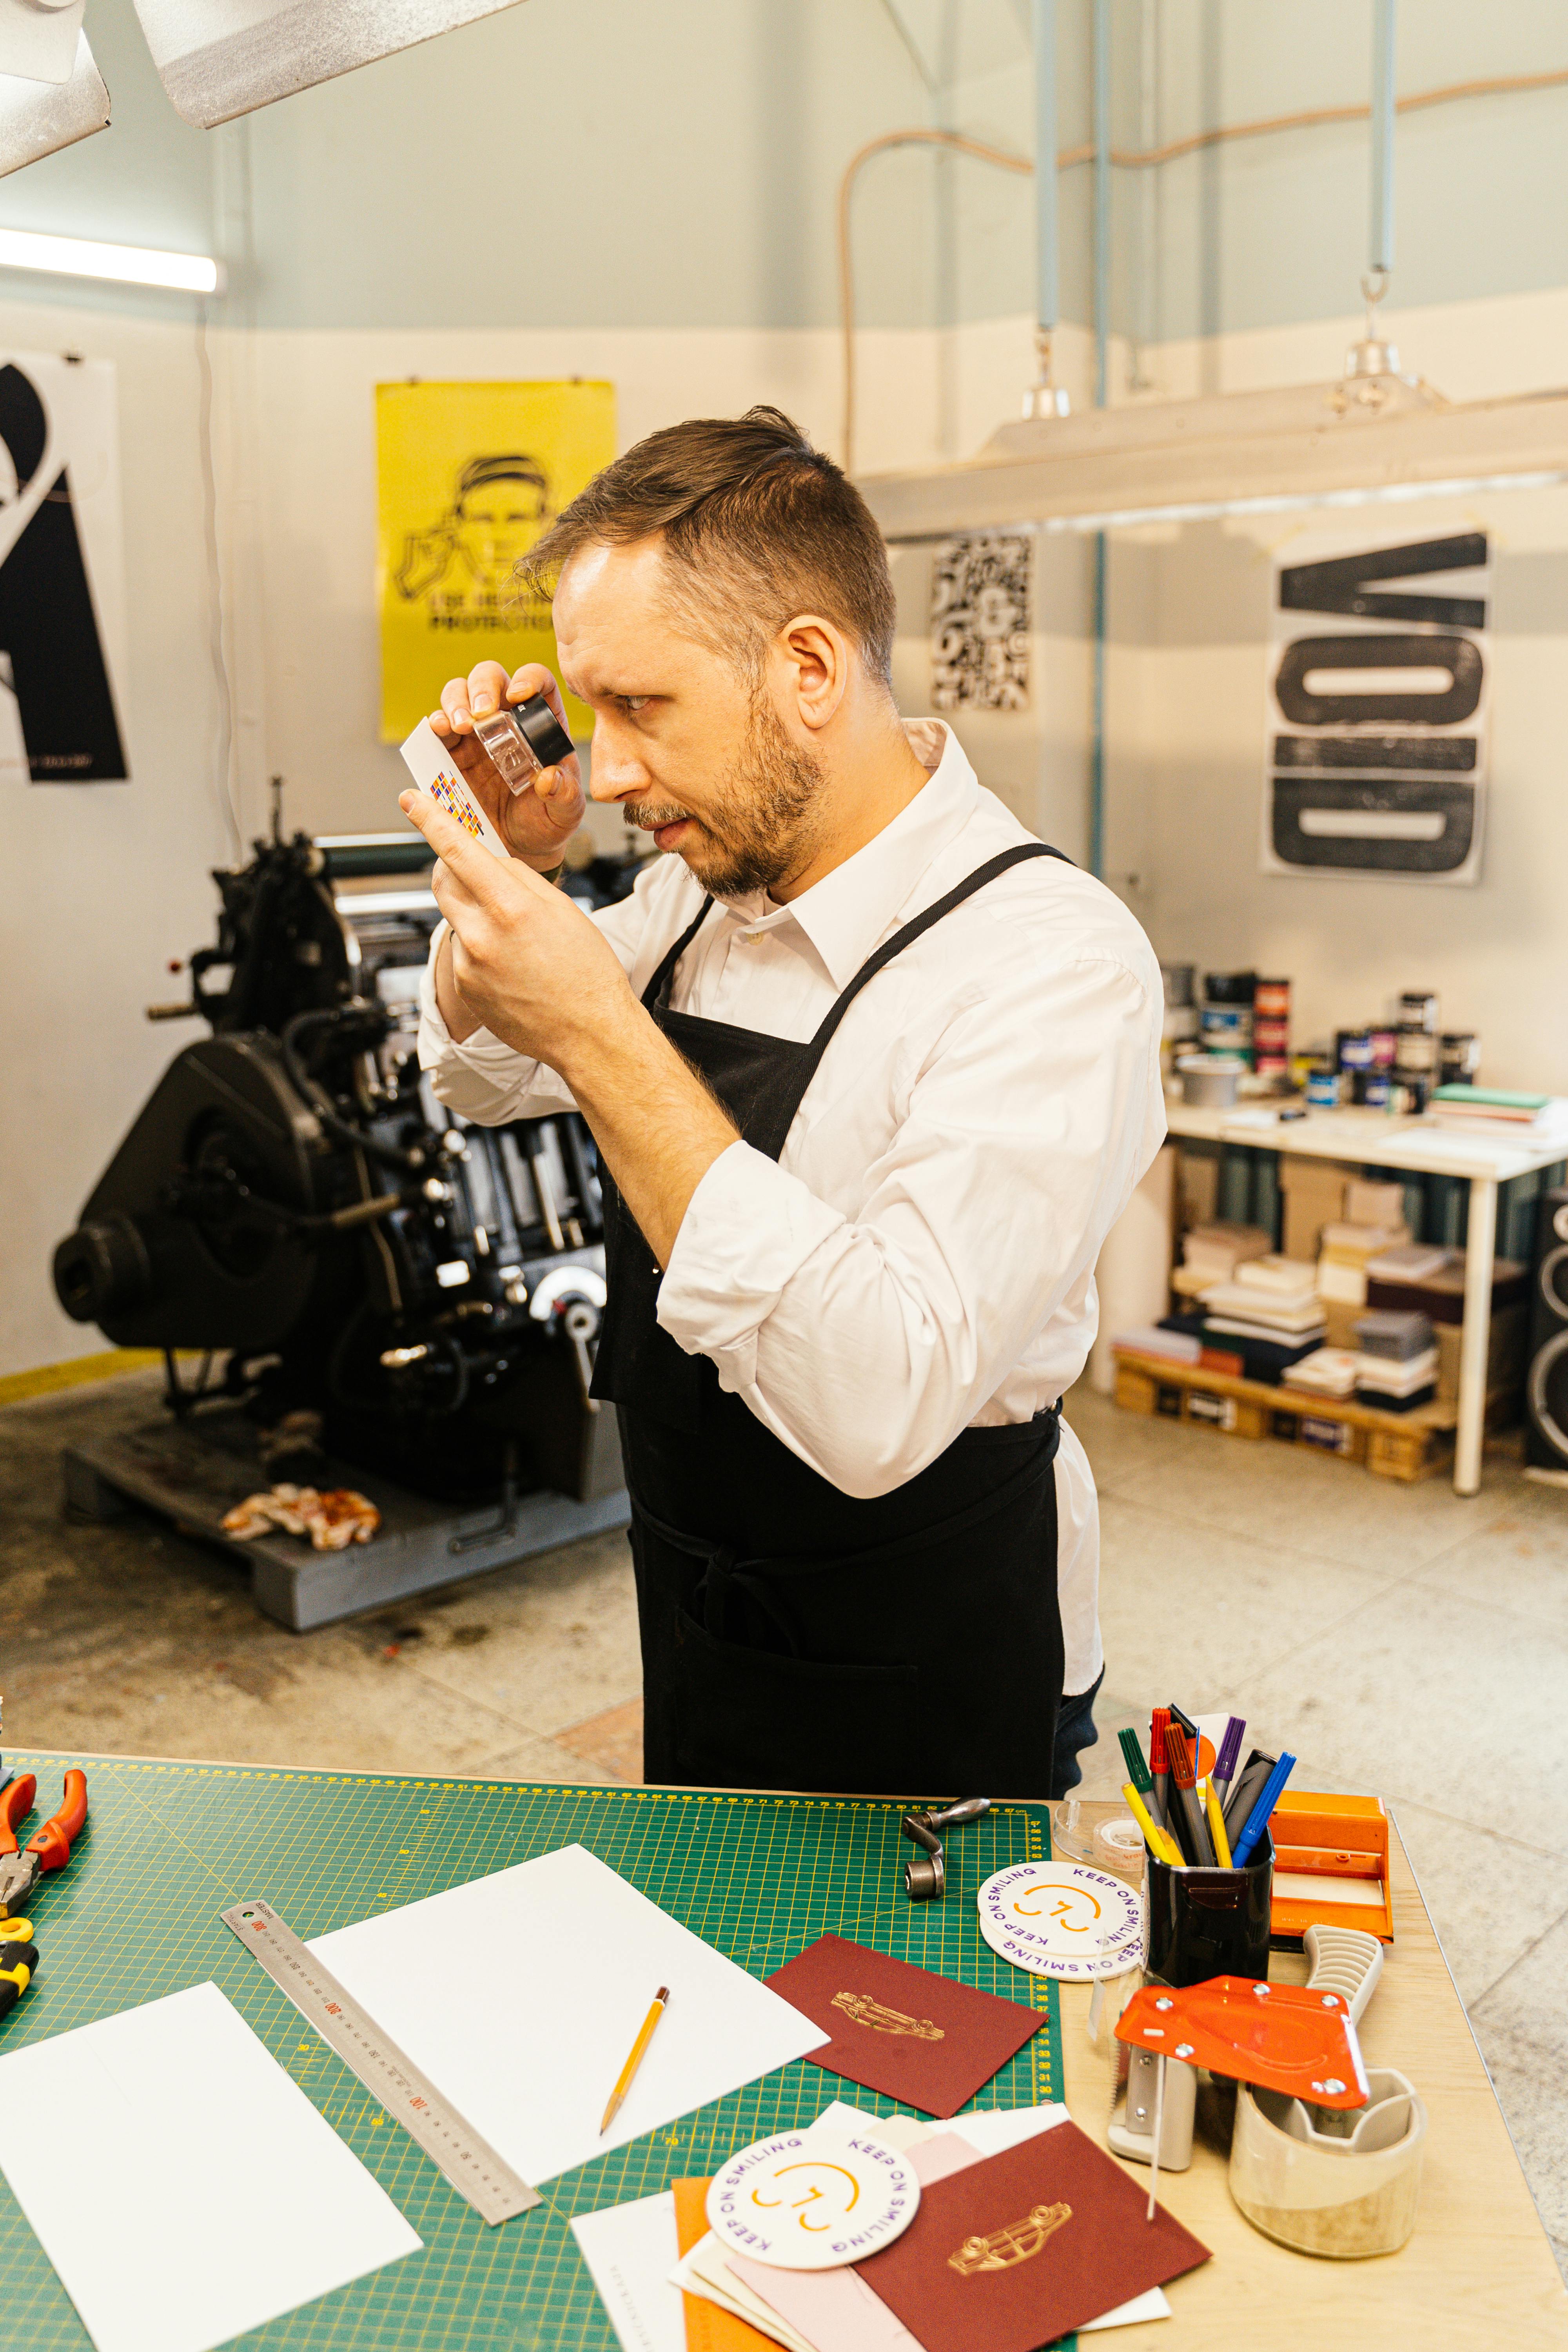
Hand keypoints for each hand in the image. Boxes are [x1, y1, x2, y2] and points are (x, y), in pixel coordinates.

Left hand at [399, 781, 630, 1074]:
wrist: (590, 1034)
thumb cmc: (587, 974)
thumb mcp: (563, 910)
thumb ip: (520, 878)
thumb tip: (490, 859)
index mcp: (511, 908)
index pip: (458, 851)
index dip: (431, 820)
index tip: (412, 801)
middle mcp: (482, 936)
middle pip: (443, 880)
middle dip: (453, 868)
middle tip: (477, 873)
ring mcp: (468, 964)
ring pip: (454, 916)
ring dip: (473, 912)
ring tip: (513, 937)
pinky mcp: (464, 987)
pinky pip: (461, 951)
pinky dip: (478, 947)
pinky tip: (510, 964)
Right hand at [431, 661, 584, 869]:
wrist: (513, 849)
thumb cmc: (544, 823)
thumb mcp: (565, 814)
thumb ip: (565, 795)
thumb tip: (551, 778)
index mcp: (542, 726)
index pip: (538, 683)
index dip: (528, 678)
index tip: (518, 695)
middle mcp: (507, 720)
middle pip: (492, 678)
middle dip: (483, 686)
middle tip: (482, 712)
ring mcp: (476, 733)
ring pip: (460, 692)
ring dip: (456, 701)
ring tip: (459, 725)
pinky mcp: (451, 750)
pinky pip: (439, 725)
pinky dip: (435, 722)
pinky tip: (439, 730)